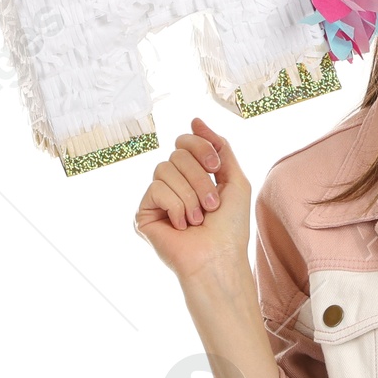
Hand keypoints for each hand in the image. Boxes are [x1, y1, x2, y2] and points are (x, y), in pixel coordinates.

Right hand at [133, 118, 250, 279]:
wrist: (218, 258)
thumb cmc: (230, 226)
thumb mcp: (234, 179)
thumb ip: (220, 147)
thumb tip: (195, 119)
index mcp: (191, 174)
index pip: (185, 141)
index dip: (201, 148)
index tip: (216, 168)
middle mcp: (172, 183)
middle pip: (176, 154)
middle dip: (200, 179)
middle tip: (211, 205)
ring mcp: (156, 198)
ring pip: (164, 169)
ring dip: (190, 196)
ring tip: (198, 219)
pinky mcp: (143, 213)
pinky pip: (155, 189)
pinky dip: (175, 207)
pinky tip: (181, 226)